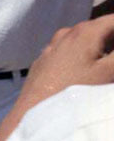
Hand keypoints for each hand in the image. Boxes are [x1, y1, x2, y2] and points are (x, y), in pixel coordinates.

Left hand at [0, 14, 113, 140]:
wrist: (35, 111)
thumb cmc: (77, 90)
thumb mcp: (109, 71)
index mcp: (85, 31)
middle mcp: (66, 34)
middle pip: (99, 29)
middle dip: (111, 39)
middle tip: (110, 64)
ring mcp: (51, 48)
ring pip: (82, 41)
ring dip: (97, 49)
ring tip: (102, 64)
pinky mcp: (42, 63)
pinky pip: (67, 53)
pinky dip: (80, 57)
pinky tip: (82, 73)